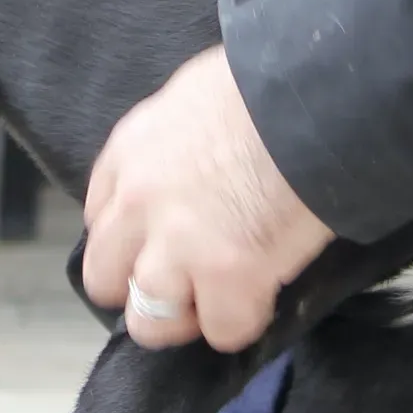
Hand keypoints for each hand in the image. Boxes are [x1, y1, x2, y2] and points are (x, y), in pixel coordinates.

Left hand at [82, 47, 332, 351]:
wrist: (312, 94)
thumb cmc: (266, 81)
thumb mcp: (194, 98)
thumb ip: (176, 143)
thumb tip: (195, 162)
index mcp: (128, 153)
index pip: (100, 219)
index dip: (134, 237)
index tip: (161, 239)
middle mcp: (137, 204)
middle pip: (106, 279)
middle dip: (142, 286)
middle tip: (186, 279)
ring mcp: (177, 247)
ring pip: (149, 323)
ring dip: (185, 317)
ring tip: (220, 302)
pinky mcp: (229, 278)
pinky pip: (223, 331)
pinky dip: (244, 322)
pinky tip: (264, 298)